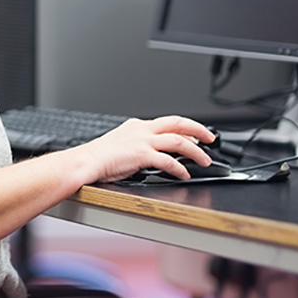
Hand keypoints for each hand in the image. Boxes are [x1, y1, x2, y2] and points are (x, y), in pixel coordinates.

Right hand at [77, 115, 215, 182]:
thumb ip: (139, 146)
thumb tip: (154, 156)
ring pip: (179, 141)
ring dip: (196, 151)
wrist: (86, 161)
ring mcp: (143, 141)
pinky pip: (169, 161)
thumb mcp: (121, 144)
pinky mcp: (142, 154)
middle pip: (178, 123)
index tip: (195, 136)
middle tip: (210, 139)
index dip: (186, 129)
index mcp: (137, 126)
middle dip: (199, 130)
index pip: (168, 122)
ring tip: (205, 160)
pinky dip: (180, 169)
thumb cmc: (99, 157)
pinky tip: (184, 174)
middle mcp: (142, 130)